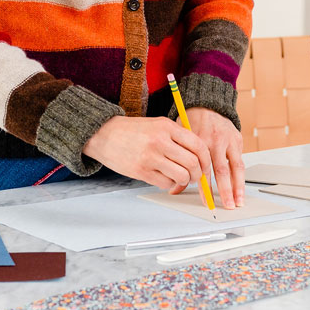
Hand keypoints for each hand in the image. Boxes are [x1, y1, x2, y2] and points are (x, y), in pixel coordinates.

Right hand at [83, 115, 212, 192]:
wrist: (104, 134)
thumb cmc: (132, 131)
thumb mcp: (157, 125)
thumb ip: (177, 136)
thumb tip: (198, 155)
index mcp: (166, 126)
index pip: (198, 145)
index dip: (206, 160)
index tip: (205, 166)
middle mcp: (160, 141)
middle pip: (192, 163)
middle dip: (197, 174)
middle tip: (194, 176)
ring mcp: (150, 157)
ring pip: (181, 176)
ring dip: (184, 181)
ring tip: (180, 178)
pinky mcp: (141, 171)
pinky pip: (166, 183)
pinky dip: (170, 184)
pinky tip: (165, 179)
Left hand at [182, 107, 244, 208]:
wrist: (206, 105)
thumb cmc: (191, 123)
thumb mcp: (182, 140)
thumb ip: (180, 164)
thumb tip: (175, 189)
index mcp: (200, 140)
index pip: (204, 169)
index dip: (206, 187)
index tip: (207, 201)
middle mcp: (217, 141)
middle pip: (223, 170)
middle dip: (226, 190)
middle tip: (228, 205)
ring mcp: (230, 140)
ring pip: (237, 166)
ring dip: (239, 186)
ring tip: (239, 201)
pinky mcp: (238, 139)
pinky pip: (240, 160)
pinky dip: (240, 175)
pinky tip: (240, 188)